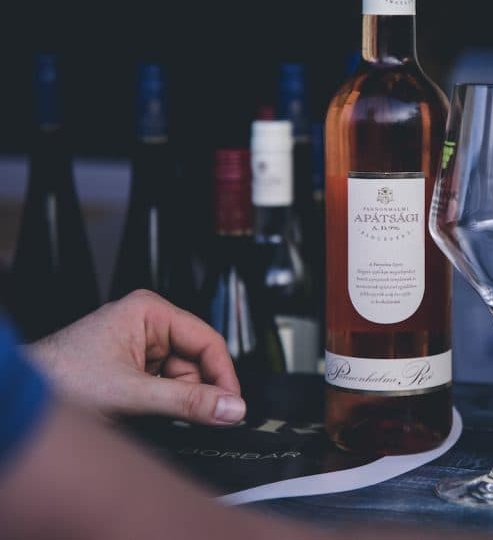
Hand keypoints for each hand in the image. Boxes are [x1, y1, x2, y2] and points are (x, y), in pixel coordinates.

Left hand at [27, 290, 245, 425]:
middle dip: (195, 392)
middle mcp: (146, 324)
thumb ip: (188, 402)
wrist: (19, 400)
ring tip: (146, 413)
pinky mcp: (130, 369)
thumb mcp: (133, 394)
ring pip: (181, 378)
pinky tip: (141, 413)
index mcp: (149, 311)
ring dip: (174, 401)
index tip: (233, 407)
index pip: (207, 341)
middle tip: (194, 418)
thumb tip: (232, 408)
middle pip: (196, 362)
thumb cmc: (57, 380)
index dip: (224, 376)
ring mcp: (137, 347)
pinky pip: (163, 387)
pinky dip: (160, 405)